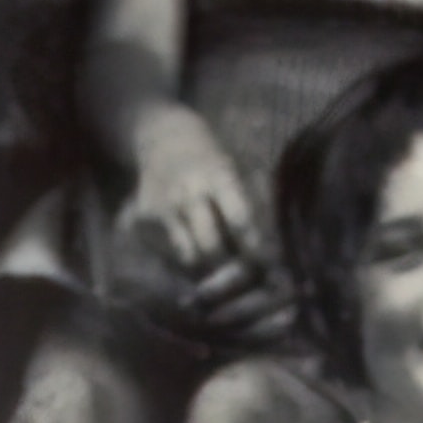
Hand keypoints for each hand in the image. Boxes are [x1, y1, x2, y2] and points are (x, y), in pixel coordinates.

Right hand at [124, 113, 300, 347]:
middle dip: (233, 271)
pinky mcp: (142, 219)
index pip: (240, 220)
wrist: (165, 139)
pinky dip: (186, 268)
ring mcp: (163, 208)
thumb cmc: (215, 158)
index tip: (271, 269)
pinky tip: (198, 273)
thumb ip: (258, 202)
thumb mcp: (241, 167)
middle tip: (248, 284)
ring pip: (189, 257)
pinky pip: (168, 255)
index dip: (256, 249)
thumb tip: (279, 248)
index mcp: (219, 176)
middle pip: (212, 247)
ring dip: (210, 275)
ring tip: (226, 283)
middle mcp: (189, 193)